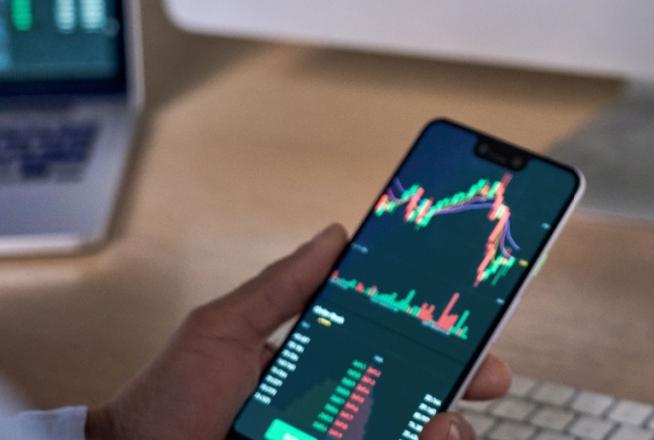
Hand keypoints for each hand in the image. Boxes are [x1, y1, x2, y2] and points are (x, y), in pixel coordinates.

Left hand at [86, 224, 511, 439]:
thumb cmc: (165, 402)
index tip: (471, 311)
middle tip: (488, 373)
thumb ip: (281, 286)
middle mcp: (335, 407)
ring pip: (412, 433)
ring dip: (444, 426)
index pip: (390, 340)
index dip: (436, 328)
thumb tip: (335, 234)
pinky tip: (426, 438)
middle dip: (463, 379)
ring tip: (446, 426)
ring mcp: (337, 437)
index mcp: (317, 361)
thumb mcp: (222, 329)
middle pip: (417, 392)